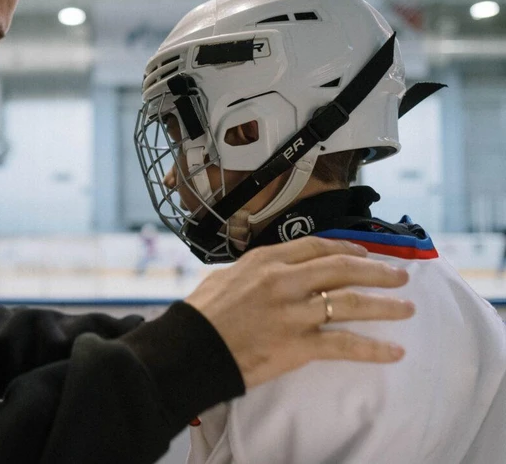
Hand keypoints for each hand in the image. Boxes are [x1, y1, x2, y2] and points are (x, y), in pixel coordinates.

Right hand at [184, 236, 414, 387]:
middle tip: (400, 276)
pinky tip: (394, 352)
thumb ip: (251, 271)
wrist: (191, 349)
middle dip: (376, 271)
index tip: (364, 254)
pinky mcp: (298, 345)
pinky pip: (344, 345)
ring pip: (350, 303)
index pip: (316, 247)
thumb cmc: (201, 315)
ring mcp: (293, 313)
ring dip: (385, 305)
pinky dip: (373, 349)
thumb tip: (267, 272)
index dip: (345, 249)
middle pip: (342, 268)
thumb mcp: (223, 278)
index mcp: (265, 262)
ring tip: (407, 308)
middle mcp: (284, 281)